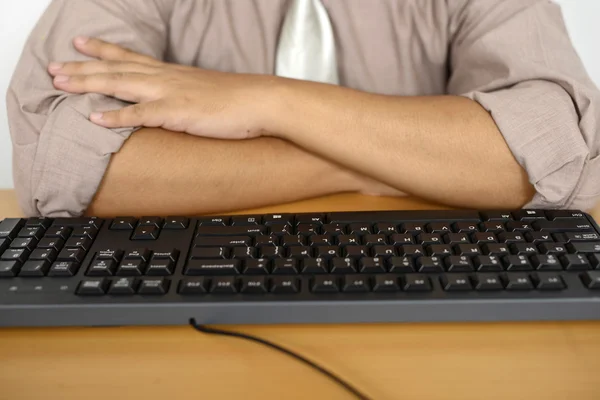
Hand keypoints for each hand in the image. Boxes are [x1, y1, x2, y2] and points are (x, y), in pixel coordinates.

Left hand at [48, 37, 274, 138]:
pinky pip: (140, 114)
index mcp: (173, 73)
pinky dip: (115, 115)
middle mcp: (166, 78)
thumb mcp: (206, 89)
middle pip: (117, 69)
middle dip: (83, 67)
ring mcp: (170, 93)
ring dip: (88, 83)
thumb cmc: (238, 98)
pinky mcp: (177, 112)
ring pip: (121, 84)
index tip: (81, 43)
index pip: (131, 58)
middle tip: (54, 67)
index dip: (103, 50)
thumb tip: (177, 100)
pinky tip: (94, 116)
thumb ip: (186, 92)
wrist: (260, 101)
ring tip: (61, 84)